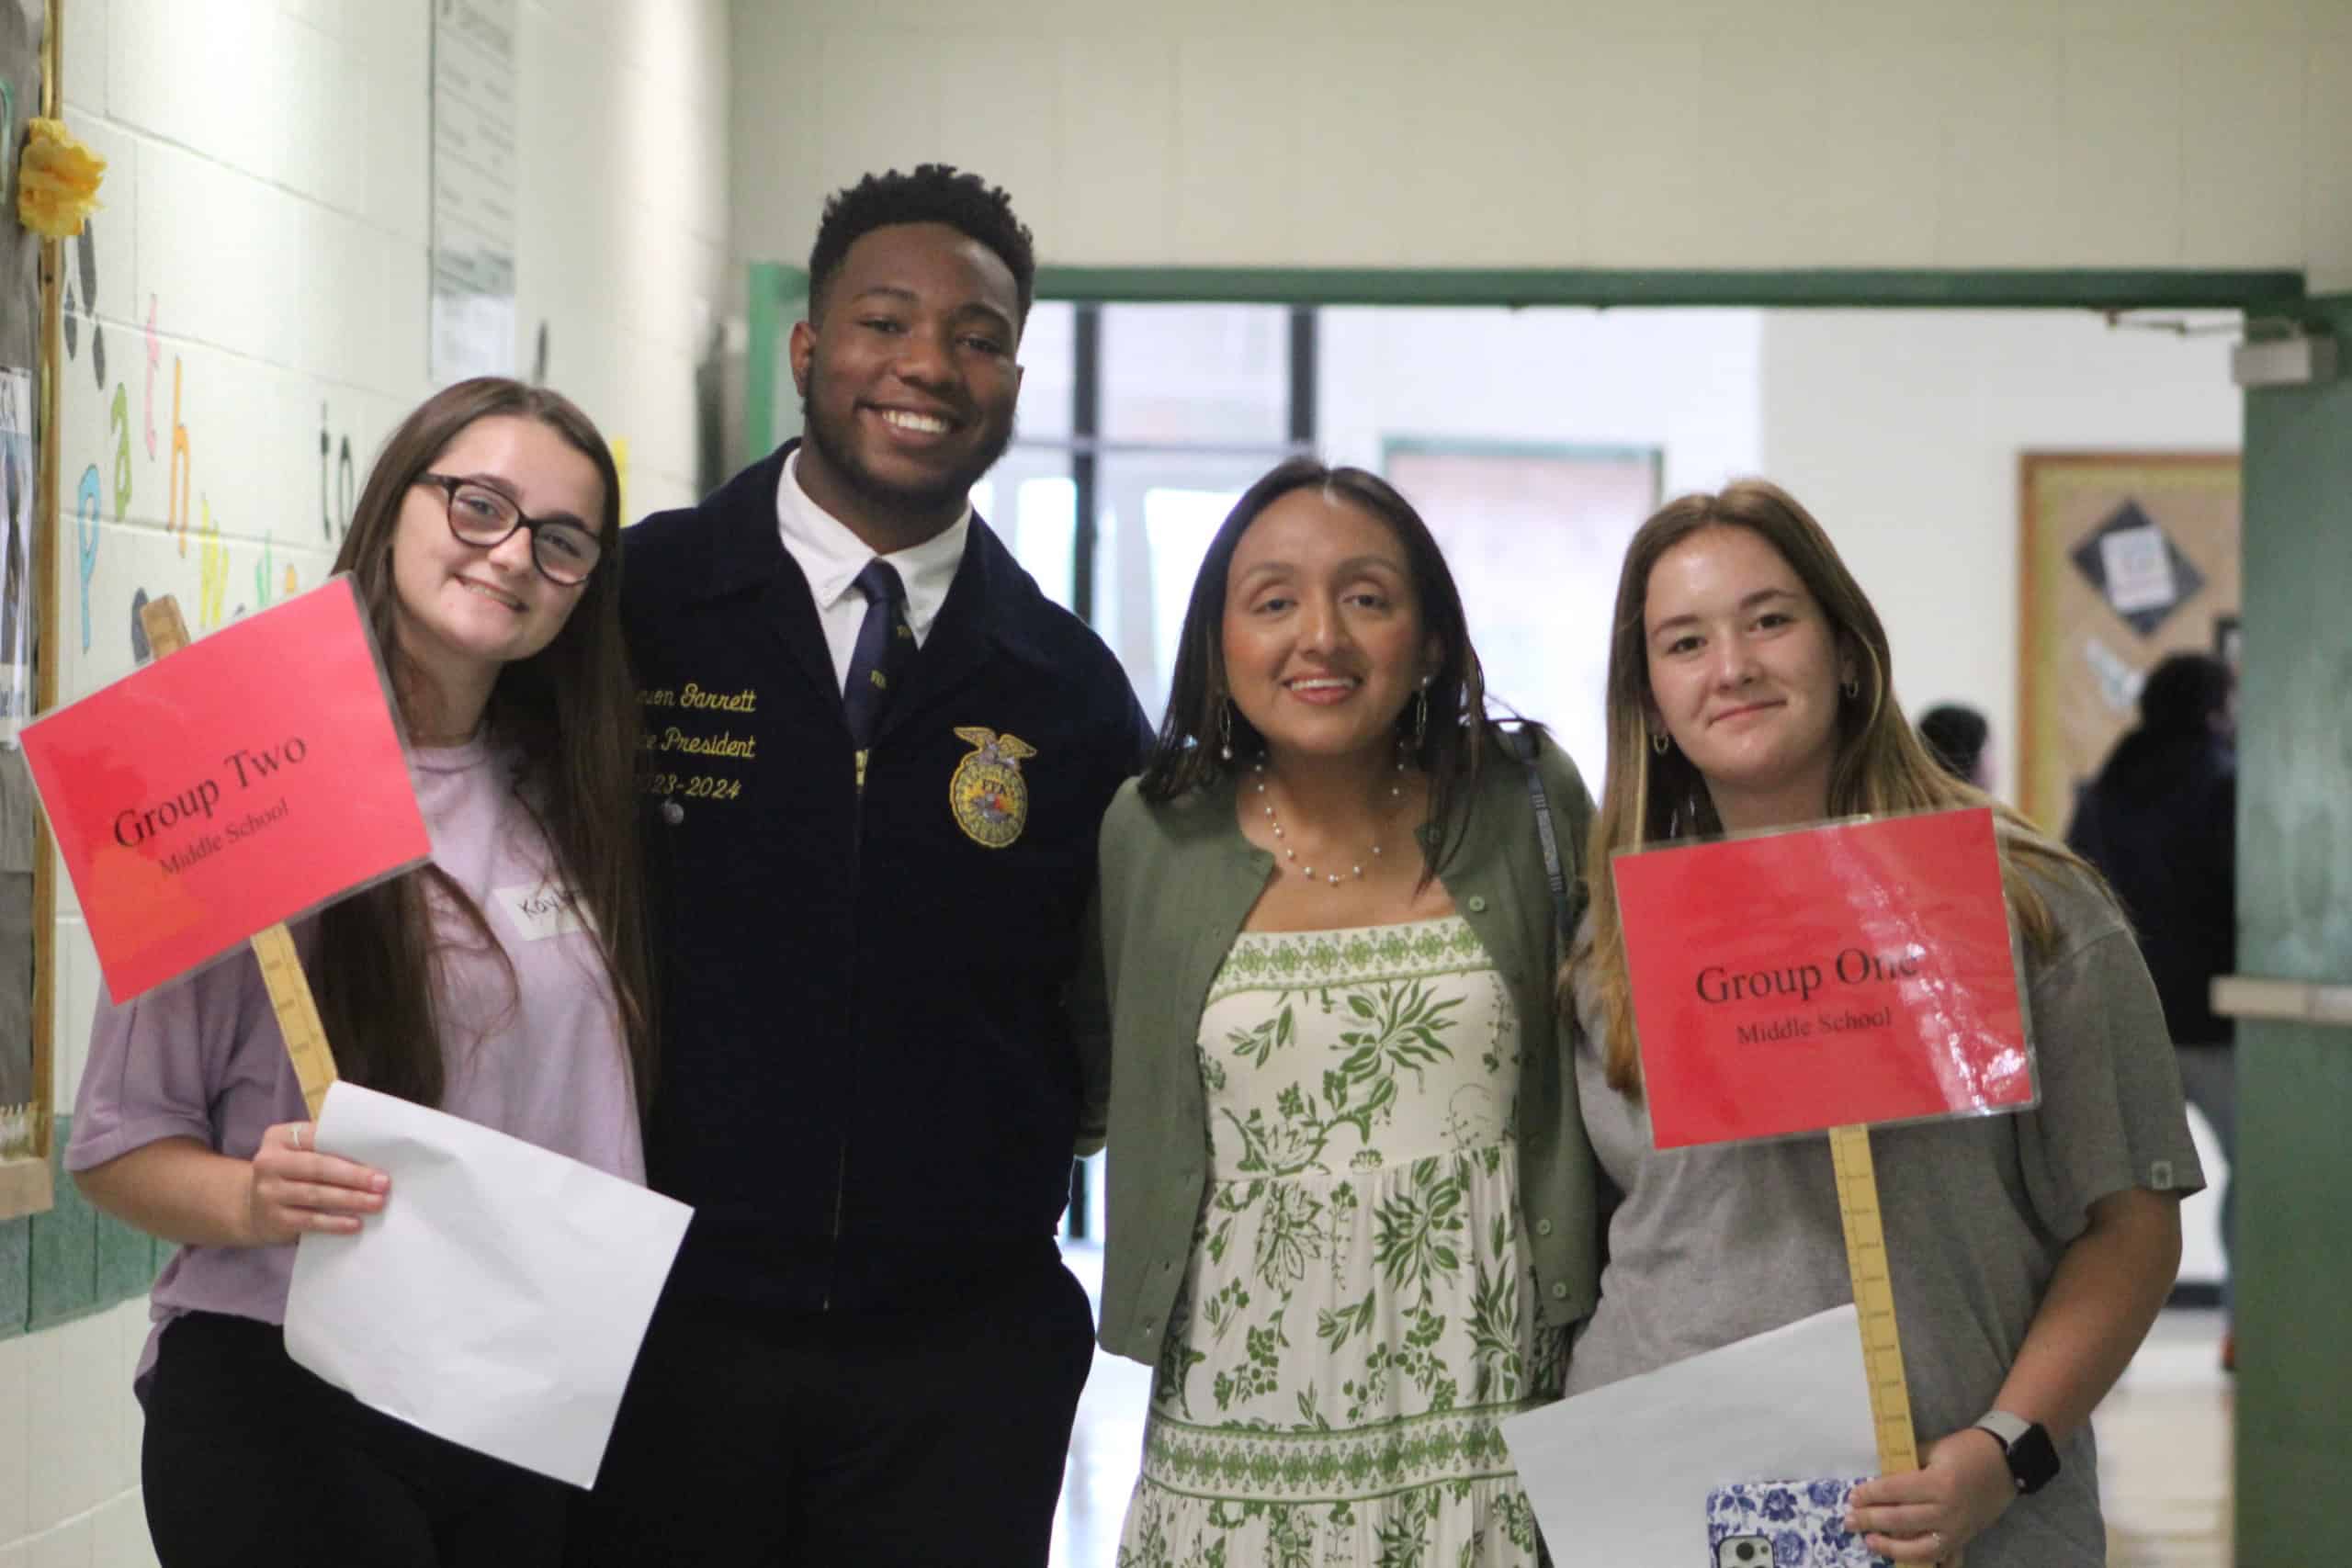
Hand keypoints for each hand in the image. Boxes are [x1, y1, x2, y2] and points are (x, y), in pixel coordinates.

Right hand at [241, 1121, 387, 1245]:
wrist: (254, 1207)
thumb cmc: (292, 1173)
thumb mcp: (299, 1153)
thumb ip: (326, 1148)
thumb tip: (373, 1156)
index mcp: (280, 1138)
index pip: (316, 1137)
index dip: (347, 1146)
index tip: (378, 1156)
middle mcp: (268, 1162)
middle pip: (317, 1168)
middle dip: (354, 1176)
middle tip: (383, 1183)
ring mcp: (268, 1193)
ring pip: (315, 1195)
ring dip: (350, 1200)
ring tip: (376, 1203)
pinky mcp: (273, 1219)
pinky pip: (309, 1221)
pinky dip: (335, 1223)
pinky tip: (355, 1224)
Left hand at [1845, 1427, 2016, 1563]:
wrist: (2006, 1462)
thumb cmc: (1967, 1449)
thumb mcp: (1933, 1449)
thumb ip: (1907, 1464)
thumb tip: (1879, 1479)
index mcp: (1937, 1483)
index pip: (1895, 1491)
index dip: (1870, 1494)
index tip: (1853, 1497)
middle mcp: (1947, 1510)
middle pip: (1901, 1520)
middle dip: (1870, 1520)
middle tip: (1849, 1520)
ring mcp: (1957, 1529)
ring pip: (1919, 1548)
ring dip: (1891, 1548)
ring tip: (1870, 1541)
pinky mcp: (1965, 1539)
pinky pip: (1945, 1559)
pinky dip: (1926, 1564)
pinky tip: (1905, 1563)